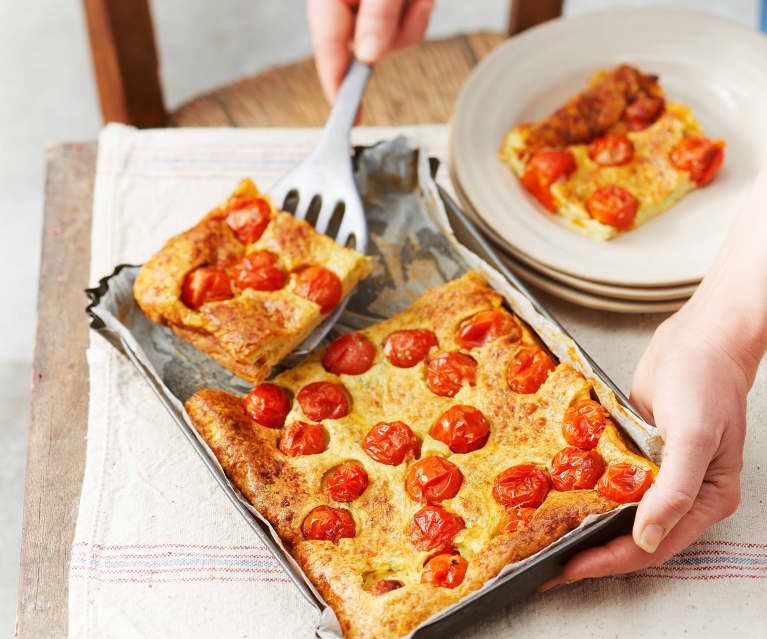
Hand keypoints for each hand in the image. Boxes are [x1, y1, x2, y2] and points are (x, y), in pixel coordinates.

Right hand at [307, 0, 434, 101]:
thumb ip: (376, 17)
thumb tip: (369, 57)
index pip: (328, 49)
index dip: (337, 85)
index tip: (350, 117)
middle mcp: (343, 4)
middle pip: (366, 48)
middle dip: (396, 37)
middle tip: (417, 4)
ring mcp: (364, 7)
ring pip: (391, 40)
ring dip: (412, 21)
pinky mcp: (384, 7)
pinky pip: (405, 25)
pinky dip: (418, 12)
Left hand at [541, 305, 752, 588]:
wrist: (697, 339)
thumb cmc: (705, 382)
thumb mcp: (694, 436)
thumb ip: (675, 489)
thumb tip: (647, 538)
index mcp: (704, 500)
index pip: (653, 546)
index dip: (611, 560)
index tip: (571, 568)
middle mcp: (682, 494)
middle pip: (634, 538)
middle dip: (594, 552)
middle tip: (550, 564)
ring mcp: (659, 475)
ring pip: (620, 513)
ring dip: (589, 527)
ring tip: (549, 538)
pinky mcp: (639, 454)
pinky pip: (612, 483)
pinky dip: (589, 494)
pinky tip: (561, 498)